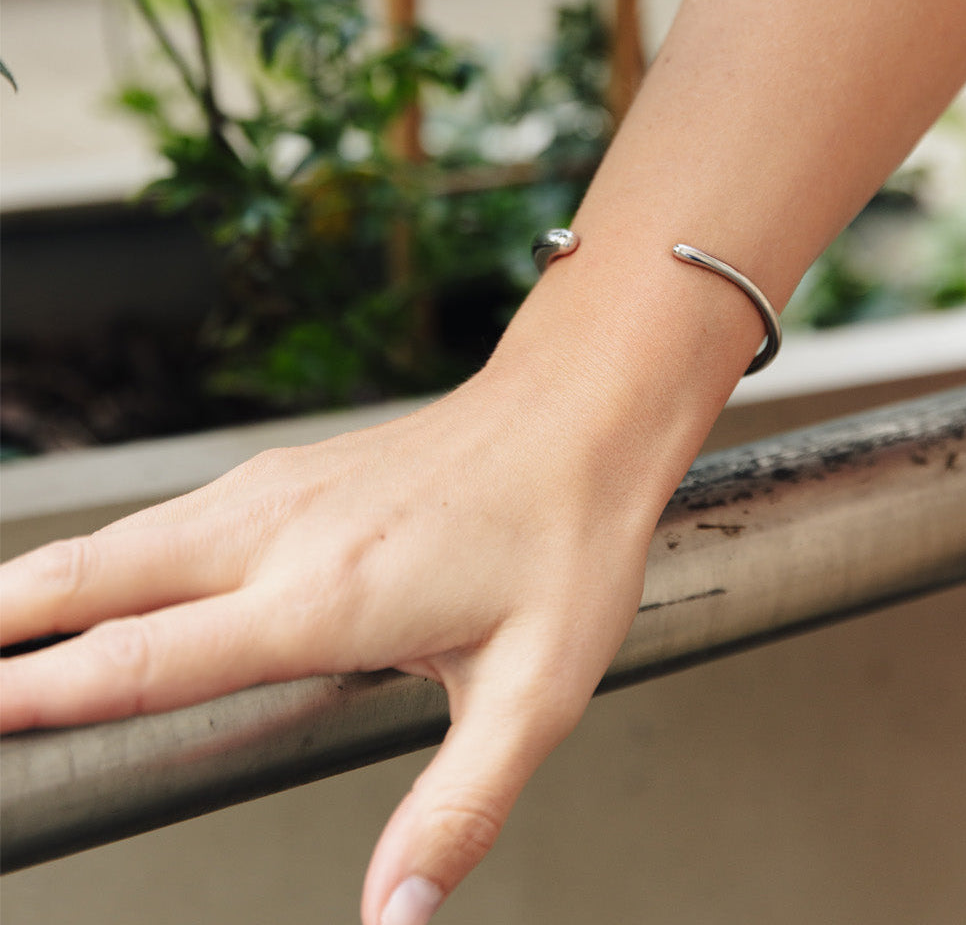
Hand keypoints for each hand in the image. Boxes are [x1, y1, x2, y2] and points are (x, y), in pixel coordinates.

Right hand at [0, 353, 667, 924]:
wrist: (577, 420)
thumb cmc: (563, 536)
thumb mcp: (533, 691)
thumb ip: (456, 810)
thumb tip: (397, 916)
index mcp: (325, 596)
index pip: (144, 659)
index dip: (39, 693)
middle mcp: (282, 533)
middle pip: (95, 576)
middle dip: (3, 621)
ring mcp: (282, 490)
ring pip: (126, 538)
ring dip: (41, 583)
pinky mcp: (296, 472)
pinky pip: (175, 515)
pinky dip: (111, 552)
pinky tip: (102, 574)